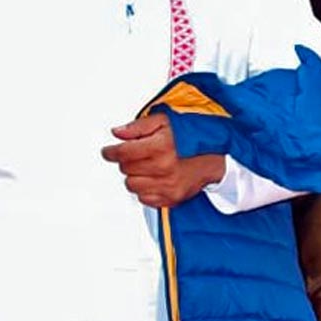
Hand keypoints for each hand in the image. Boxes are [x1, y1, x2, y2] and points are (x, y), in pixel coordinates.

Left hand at [101, 113, 225, 207]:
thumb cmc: (189, 138)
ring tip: (145, 166)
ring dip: (134, 176)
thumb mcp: (164, 122)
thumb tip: (117, 133)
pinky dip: (144, 189)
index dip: (111, 151)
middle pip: (125, 169)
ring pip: (131, 185)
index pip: (123, 152)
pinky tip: (153, 178)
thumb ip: (138, 127)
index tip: (107, 151)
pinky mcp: (170, 199)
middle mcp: (164, 168)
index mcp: (161, 146)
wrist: (213, 158)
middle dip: (126, 160)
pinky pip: (143, 198)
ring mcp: (167, 186)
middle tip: (134, 154)